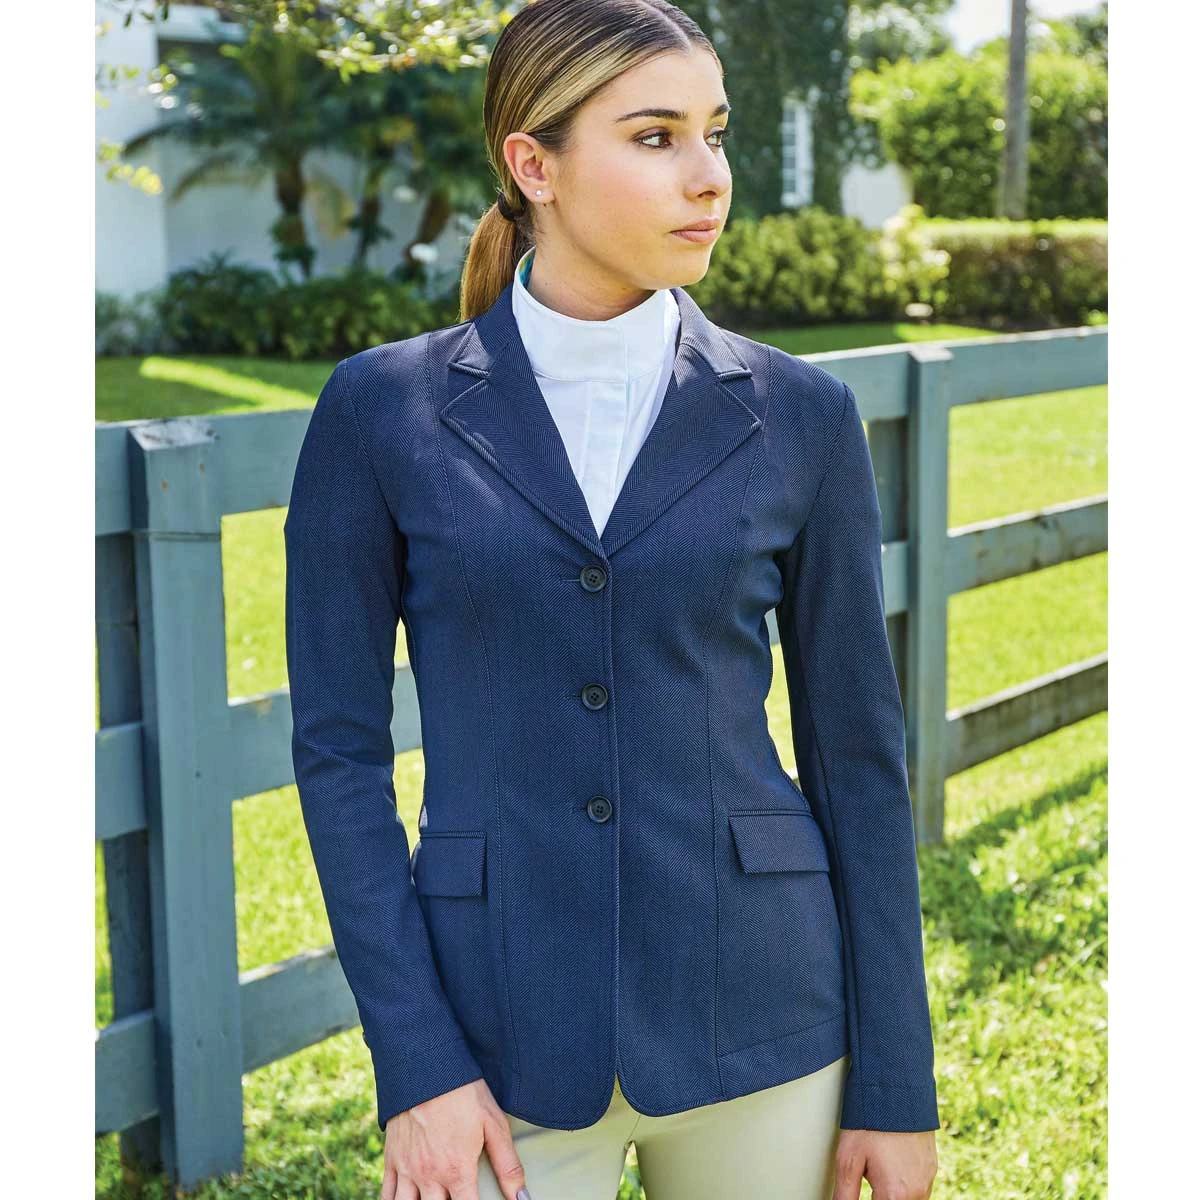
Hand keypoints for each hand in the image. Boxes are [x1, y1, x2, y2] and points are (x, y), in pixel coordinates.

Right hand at [381, 1078, 531, 1199]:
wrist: (427, 1065)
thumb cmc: (465, 1092)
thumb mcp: (494, 1124)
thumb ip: (508, 1166)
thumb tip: (523, 1199)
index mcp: (457, 1171)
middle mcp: (429, 1176)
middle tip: (456, 1196)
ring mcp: (407, 1169)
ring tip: (435, 1198)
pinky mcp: (392, 1158)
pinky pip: (387, 1194)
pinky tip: (408, 1199)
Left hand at [832, 1128, 937, 1199]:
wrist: (897, 1090)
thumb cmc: (871, 1121)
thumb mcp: (848, 1158)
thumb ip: (845, 1193)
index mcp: (894, 1195)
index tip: (862, 1191)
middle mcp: (917, 1193)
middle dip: (879, 1197)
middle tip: (869, 1177)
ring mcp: (927, 1180)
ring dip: (892, 1194)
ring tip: (879, 1171)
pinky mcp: (932, 1168)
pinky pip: (919, 1189)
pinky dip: (904, 1185)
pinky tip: (891, 1167)